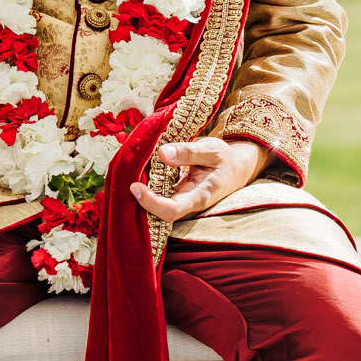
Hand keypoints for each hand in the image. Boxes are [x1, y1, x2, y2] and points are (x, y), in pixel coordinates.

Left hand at [130, 137, 266, 222]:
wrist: (234, 168)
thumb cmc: (224, 159)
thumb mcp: (211, 149)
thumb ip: (188, 152)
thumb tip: (162, 153)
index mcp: (199, 197)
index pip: (172, 210)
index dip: (151, 203)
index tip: (134, 187)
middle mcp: (187, 203)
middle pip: (159, 211)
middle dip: (140, 197)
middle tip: (126, 174)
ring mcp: (180, 200)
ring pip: (155, 202)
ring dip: (141, 190)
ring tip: (130, 169)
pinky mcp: (174, 194)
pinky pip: (156, 193)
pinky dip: (146, 182)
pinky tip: (139, 169)